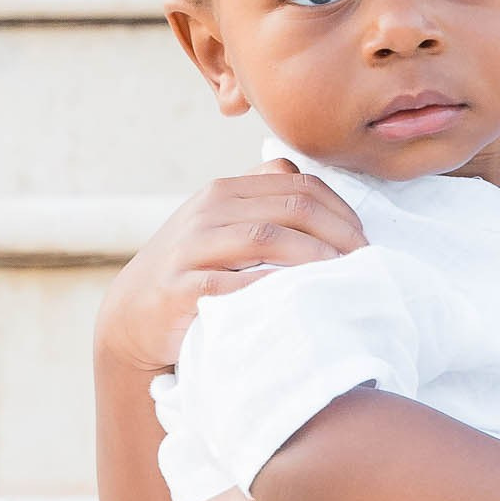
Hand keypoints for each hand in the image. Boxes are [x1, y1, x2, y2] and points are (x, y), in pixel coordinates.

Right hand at [94, 165, 367, 374]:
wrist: (132, 315)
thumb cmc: (193, 272)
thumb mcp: (223, 227)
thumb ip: (263, 204)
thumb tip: (322, 196)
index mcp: (226, 191)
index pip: (300, 185)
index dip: (342, 211)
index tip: (365, 242)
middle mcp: (209, 210)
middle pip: (292, 207)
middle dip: (340, 234)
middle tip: (367, 264)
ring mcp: (192, 247)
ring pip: (267, 237)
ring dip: (315, 258)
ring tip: (344, 278)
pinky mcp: (181, 287)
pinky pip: (236, 283)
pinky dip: (274, 287)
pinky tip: (302, 299)